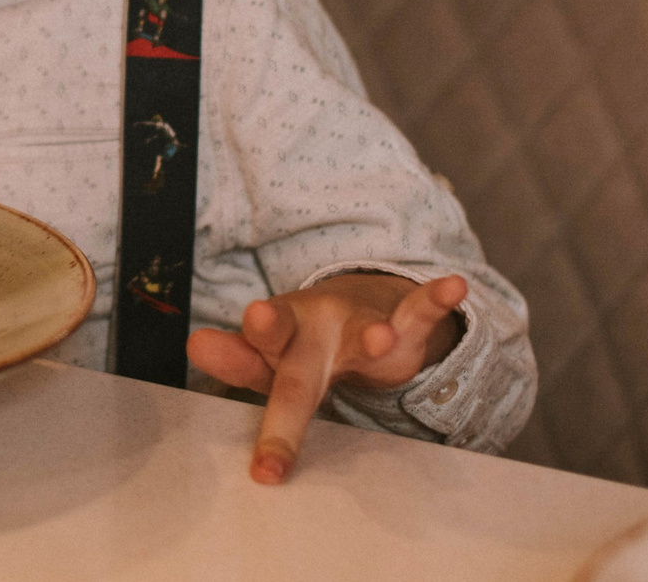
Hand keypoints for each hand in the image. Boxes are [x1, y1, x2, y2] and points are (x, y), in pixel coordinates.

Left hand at [186, 272, 467, 484]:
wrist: (358, 317)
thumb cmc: (303, 350)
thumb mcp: (271, 362)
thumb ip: (238, 361)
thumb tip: (194, 346)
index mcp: (277, 342)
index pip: (248, 349)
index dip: (228, 354)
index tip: (199, 347)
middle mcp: (313, 328)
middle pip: (295, 349)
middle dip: (275, 333)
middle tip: (256, 315)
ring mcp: (358, 324)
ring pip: (363, 329)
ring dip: (372, 333)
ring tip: (381, 335)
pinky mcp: (402, 325)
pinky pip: (419, 311)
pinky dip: (435, 299)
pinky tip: (453, 285)